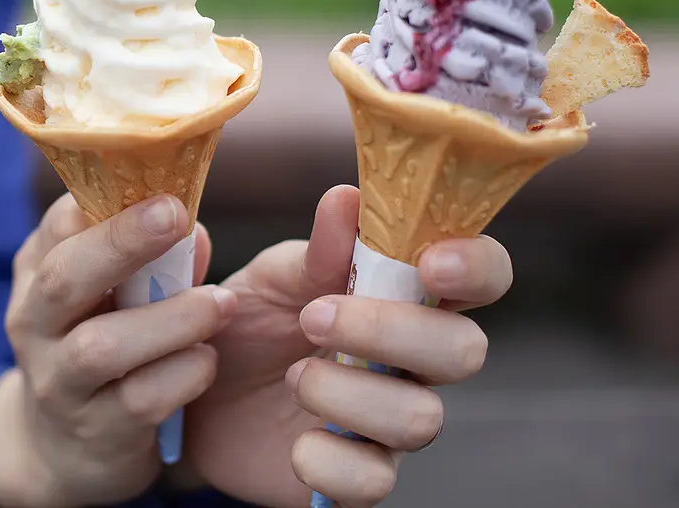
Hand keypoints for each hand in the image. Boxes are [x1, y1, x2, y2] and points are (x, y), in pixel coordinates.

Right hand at [0, 193, 236, 507]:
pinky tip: (207, 360)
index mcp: (38, 272)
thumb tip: (193, 229)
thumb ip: (150, 261)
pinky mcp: (94, 432)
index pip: (58, 223)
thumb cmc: (100, 345)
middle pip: (63, 277)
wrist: (62, 450)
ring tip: (221, 303)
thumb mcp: (110, 296)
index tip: (159, 185)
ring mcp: (57, 382)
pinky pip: (138, 401)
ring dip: (168, 319)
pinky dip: (181, 375)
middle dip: (121, 243)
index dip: (105, 199)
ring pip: (99, 347)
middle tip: (176, 216)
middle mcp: (34, 323)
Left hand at [181, 185, 512, 507]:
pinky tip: (296, 442)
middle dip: (392, 331)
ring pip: (422, 419)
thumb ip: (316, 251)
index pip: (483, 275)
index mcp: (407, 296)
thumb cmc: (251, 322)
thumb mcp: (272, 278)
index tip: (431, 263)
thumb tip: (348, 199)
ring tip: (295, 377)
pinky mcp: (358, 476)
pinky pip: (374, 482)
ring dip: (350, 393)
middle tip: (314, 317)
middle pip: (464, 350)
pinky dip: (329, 460)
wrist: (195, 394)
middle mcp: (415, 361)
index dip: (477, 266)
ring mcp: (391, 422)